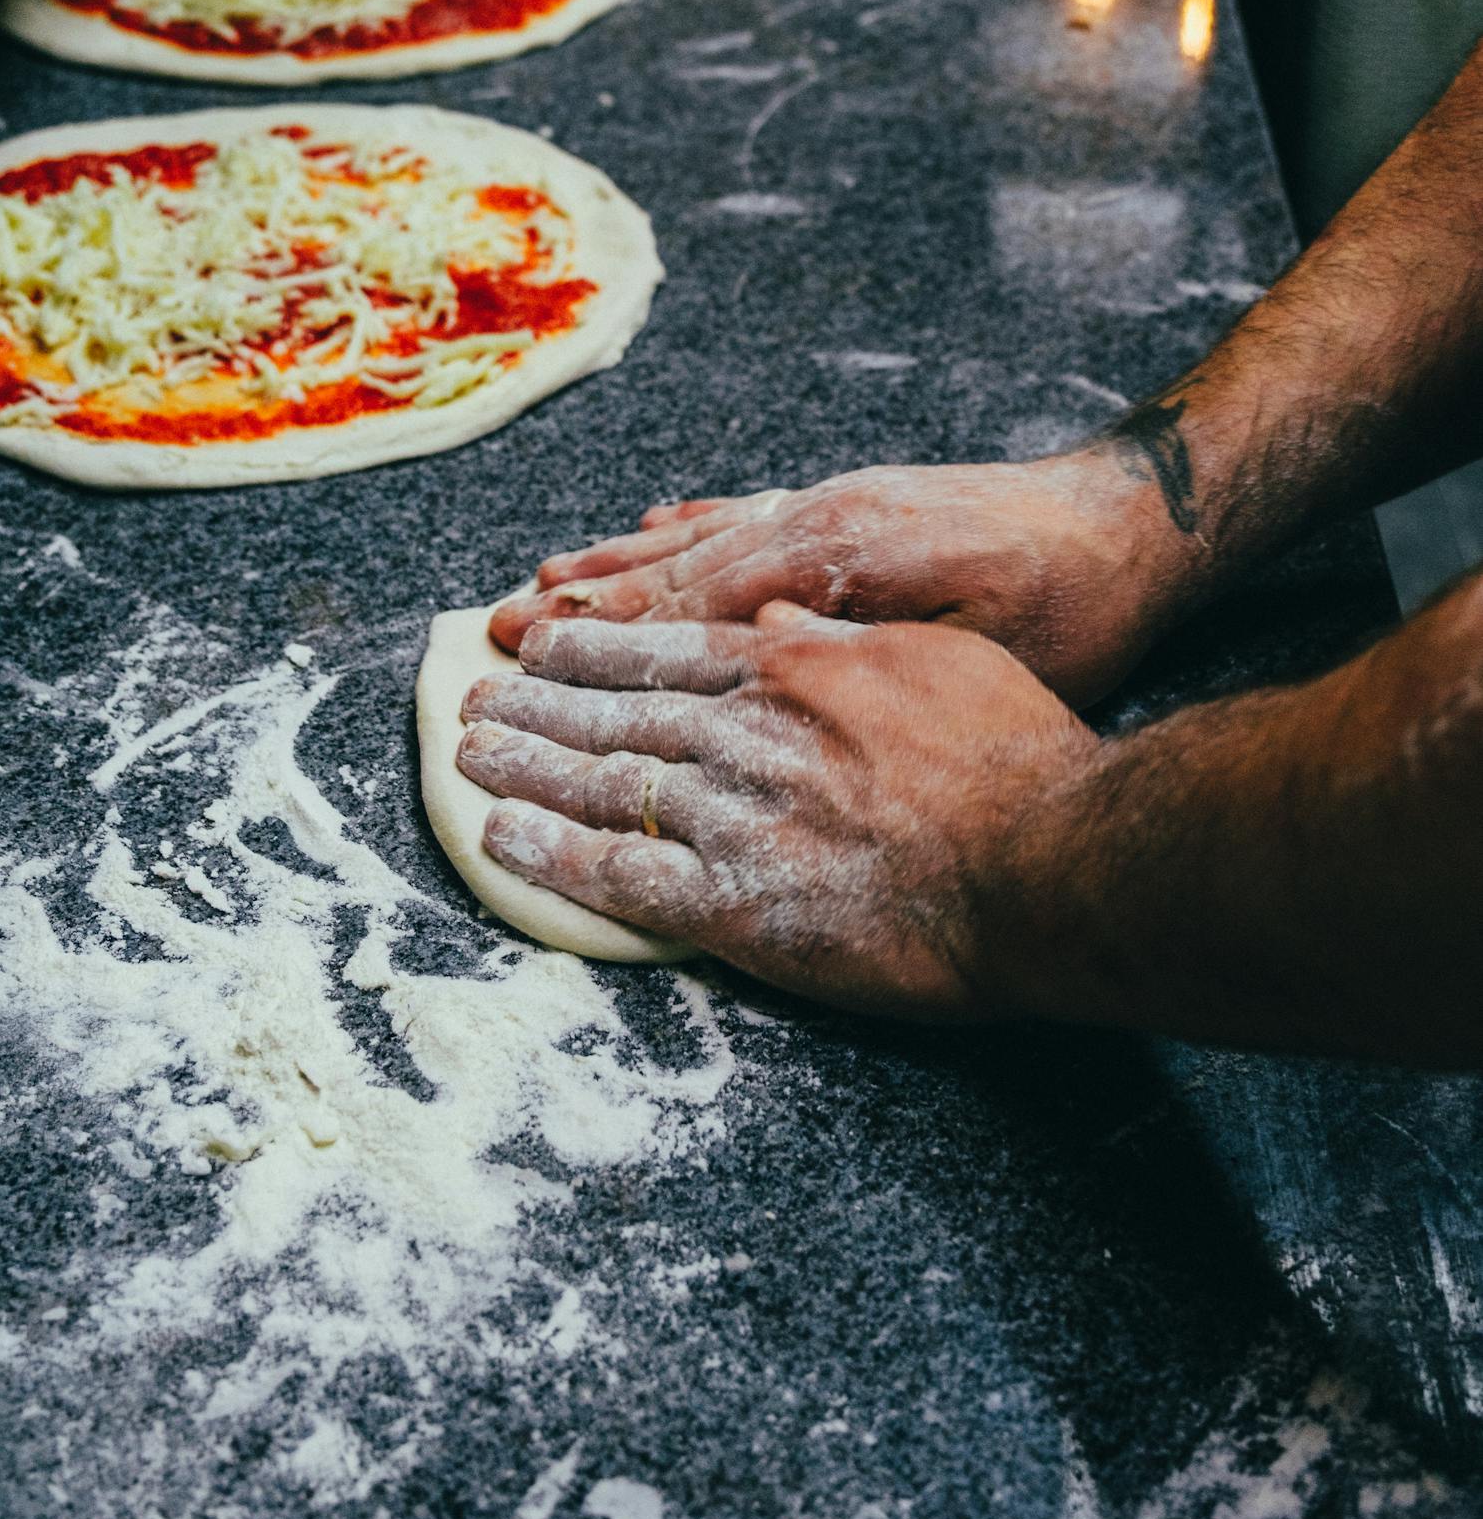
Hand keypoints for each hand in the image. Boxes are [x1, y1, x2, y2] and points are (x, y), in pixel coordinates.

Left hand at [456, 604, 1095, 1019]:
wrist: (1049, 860)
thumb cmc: (1014, 759)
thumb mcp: (933, 660)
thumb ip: (841, 641)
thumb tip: (778, 617)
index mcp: (794, 669)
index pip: (665, 651)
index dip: (593, 649)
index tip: (540, 644)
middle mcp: (748, 730)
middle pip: (615, 711)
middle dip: (536, 704)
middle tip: (474, 700)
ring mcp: (736, 813)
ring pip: (601, 779)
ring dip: (524, 763)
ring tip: (469, 754)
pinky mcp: (736, 901)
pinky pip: (618, 873)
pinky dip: (550, 853)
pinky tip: (500, 838)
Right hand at [489, 453, 1193, 707]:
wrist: (1133, 522)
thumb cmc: (1068, 607)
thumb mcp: (976, 647)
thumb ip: (865, 643)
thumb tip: (763, 648)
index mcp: (835, 554)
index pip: (698, 599)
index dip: (612, 632)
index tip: (534, 654)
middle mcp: (816, 517)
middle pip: (677, 566)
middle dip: (585, 603)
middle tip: (498, 628)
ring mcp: (831, 504)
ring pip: (699, 537)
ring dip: (617, 564)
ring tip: (541, 580)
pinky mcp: (854, 502)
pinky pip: (746, 511)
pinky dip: (688, 526)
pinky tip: (648, 526)